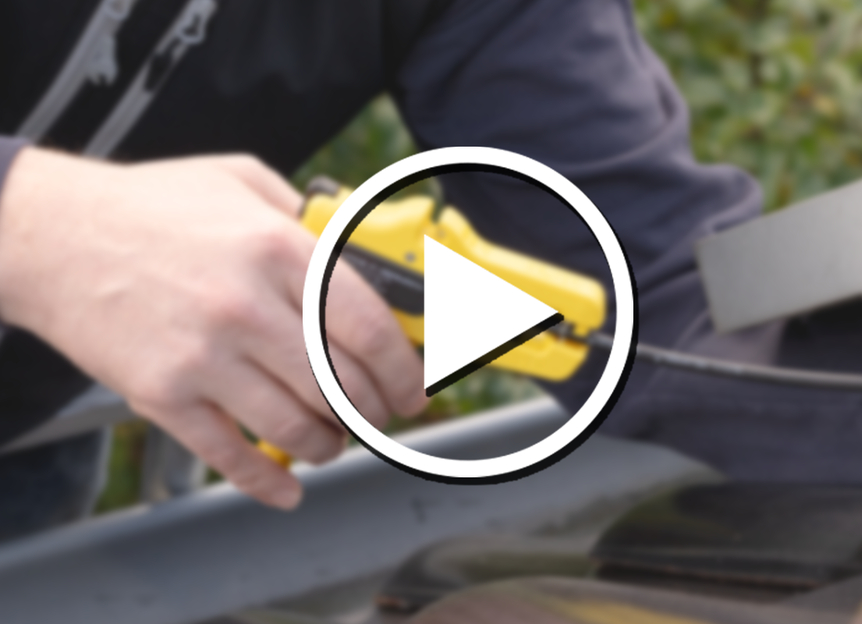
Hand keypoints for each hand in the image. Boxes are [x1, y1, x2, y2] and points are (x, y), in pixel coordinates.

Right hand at [0, 148, 427, 508]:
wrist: (50, 234)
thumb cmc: (149, 206)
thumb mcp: (241, 180)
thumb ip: (307, 213)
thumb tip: (361, 247)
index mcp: (277, 249)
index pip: (367, 325)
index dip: (404, 368)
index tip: (415, 387)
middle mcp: (245, 306)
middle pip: (342, 384)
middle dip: (376, 411)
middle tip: (382, 415)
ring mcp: (202, 356)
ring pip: (296, 428)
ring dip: (330, 445)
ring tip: (336, 440)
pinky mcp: (161, 394)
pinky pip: (228, 456)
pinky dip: (267, 483)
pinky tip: (289, 488)